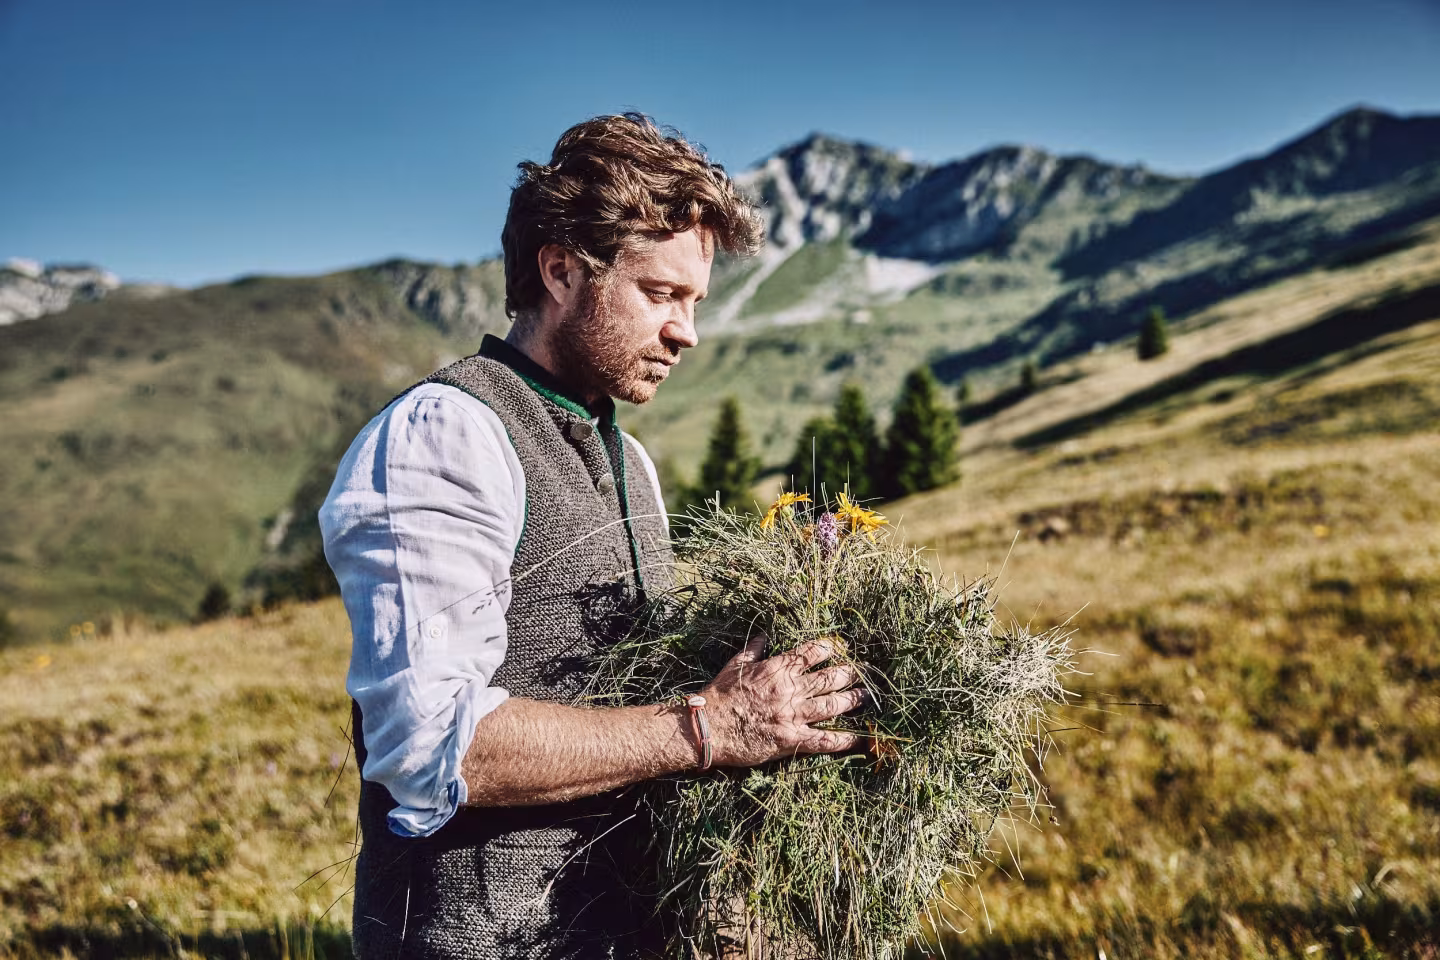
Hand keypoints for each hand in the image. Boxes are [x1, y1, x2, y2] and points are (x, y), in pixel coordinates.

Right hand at [699, 634, 864, 766]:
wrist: (709, 726)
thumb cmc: (719, 695)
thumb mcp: (735, 665)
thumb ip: (753, 649)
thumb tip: (764, 635)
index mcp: (777, 669)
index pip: (810, 653)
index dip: (828, 649)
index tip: (839, 647)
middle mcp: (790, 689)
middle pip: (829, 678)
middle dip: (848, 674)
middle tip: (861, 672)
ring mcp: (793, 715)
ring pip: (832, 705)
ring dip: (852, 700)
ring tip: (865, 696)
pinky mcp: (792, 739)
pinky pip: (824, 740)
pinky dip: (843, 740)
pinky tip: (859, 738)